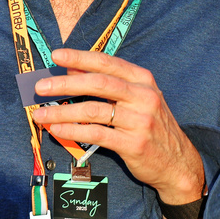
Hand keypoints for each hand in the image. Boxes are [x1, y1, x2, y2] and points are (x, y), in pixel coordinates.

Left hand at [30, 48, 204, 205]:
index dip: (80, 57)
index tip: (57, 55)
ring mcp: (140, 120)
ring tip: (41, 114)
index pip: (107, 63)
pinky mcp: (134, 144)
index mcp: (143, 80)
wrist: (178, 163)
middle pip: (98, 83)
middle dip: (65, 84)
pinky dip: (74, 132)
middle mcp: (144, 96)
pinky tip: (58, 131)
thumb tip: (73, 71)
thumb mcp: (138, 99)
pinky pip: (97, 135)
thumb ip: (110, 84)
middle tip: (41, 86)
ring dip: (62, 112)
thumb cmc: (153, 127)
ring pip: (93, 111)